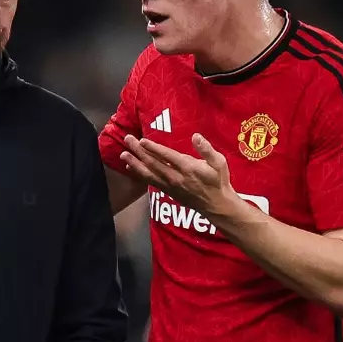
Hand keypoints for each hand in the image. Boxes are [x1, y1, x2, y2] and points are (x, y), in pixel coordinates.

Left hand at [121, 134, 240, 219]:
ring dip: (135, 163)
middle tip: (127, 140)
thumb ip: (207, 149)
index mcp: (188, 168)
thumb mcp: (219, 163)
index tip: (142, 141)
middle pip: (154, 163)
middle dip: (139, 151)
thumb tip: (196, 136)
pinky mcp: (167, 191)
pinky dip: (139, 174)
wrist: (216, 205)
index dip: (154, 148)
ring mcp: (170, 185)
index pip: (167, 156)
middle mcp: (176, 177)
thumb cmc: (218, 181)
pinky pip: (151, 181)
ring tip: (123, 154)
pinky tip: (131, 166)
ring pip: (149, 173)